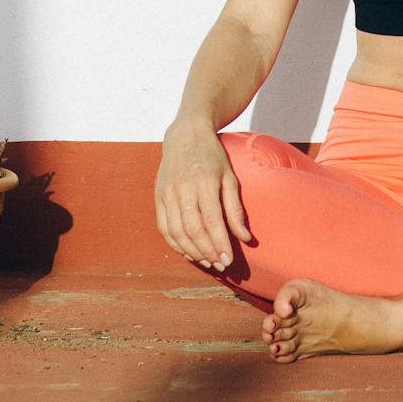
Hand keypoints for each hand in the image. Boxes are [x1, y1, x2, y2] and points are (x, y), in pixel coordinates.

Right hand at [155, 122, 251, 271]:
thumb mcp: (230, 177)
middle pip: (193, 230)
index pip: (211, 220)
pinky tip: (189, 253)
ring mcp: (167, 193)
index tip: (229, 260)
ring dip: (192, 252)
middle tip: (221, 266)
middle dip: (208, 252)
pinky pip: (163, 227)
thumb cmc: (213, 157)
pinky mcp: (158, 197)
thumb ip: (235, 209)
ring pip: (176, 232)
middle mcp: (182, 188)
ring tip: (208, 262)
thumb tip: (244, 238)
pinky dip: (175, 244)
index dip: (219, 243)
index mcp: (204, 181)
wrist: (185, 135)